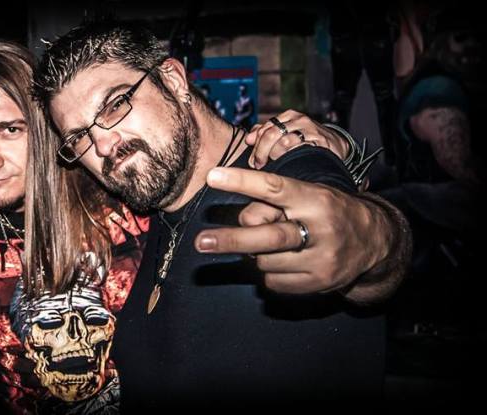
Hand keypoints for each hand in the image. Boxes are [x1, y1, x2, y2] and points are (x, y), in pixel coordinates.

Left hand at [194, 167, 390, 295]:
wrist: (375, 242)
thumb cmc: (327, 211)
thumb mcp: (306, 195)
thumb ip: (272, 204)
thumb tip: (241, 221)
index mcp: (316, 199)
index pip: (275, 188)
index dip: (242, 181)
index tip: (213, 176)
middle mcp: (321, 230)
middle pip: (268, 237)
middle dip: (230, 240)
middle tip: (200, 242)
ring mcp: (321, 261)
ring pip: (265, 261)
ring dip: (255, 253)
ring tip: (271, 244)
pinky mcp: (318, 284)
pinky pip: (273, 281)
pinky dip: (268, 272)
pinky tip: (283, 261)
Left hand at [245, 110, 349, 168]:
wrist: (337, 145)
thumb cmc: (307, 141)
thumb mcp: (287, 134)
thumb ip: (266, 133)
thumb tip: (248, 138)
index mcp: (288, 117)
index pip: (264, 128)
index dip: (255, 145)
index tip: (251, 160)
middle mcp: (299, 120)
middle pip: (271, 134)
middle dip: (261, 151)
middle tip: (258, 165)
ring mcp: (310, 130)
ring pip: (283, 142)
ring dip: (274, 156)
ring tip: (272, 165)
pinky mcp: (320, 142)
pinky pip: (300, 149)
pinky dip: (290, 158)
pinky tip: (287, 164)